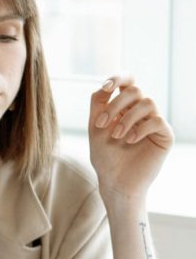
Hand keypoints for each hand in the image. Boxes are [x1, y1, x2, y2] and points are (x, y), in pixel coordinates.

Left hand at [89, 75, 172, 202]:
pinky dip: (141, 128)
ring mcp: (153, 122)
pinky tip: (129, 140)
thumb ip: (98, 104)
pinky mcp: (164, 135)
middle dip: (115, 105)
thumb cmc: (105, 155)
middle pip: (135, 90)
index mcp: (123, 107)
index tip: (106, 87)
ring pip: (147, 102)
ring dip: (127, 118)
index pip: (127, 82)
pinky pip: (157, 121)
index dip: (118, 78)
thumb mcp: (95, 127)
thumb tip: (106, 85)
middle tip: (101, 125)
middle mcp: (140, 111)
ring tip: (116, 136)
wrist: (115, 181)